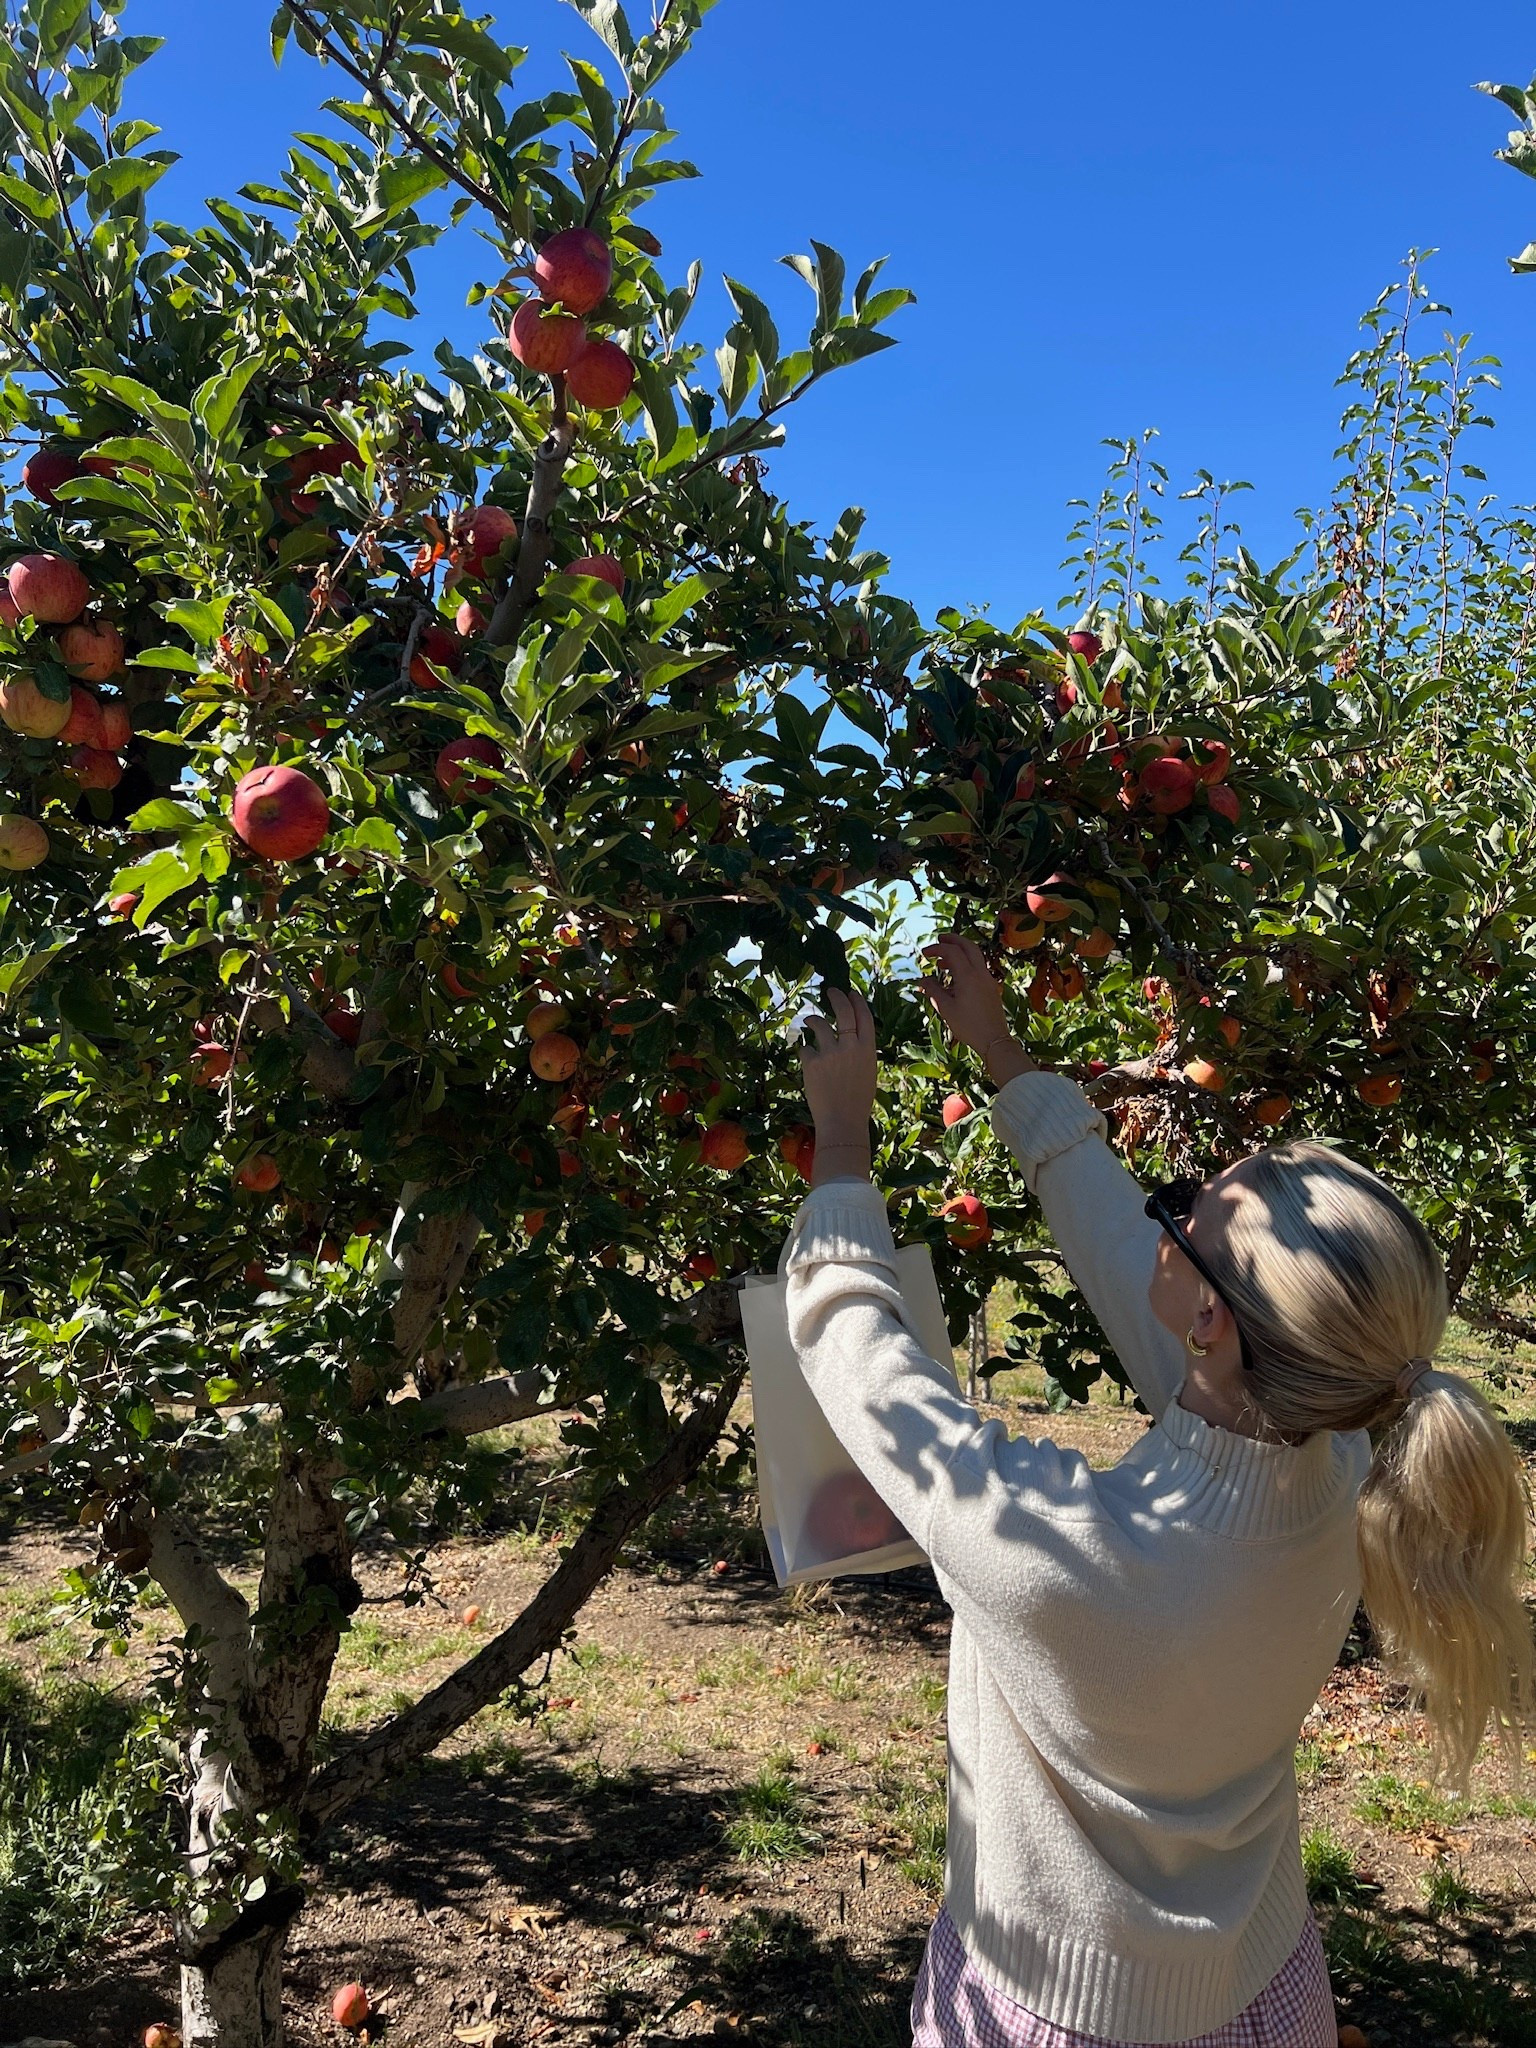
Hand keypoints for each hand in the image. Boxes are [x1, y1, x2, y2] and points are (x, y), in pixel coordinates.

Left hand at [799, 984, 877, 1138]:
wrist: (842, 1121)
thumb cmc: (857, 1101)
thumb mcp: (868, 1072)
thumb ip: (860, 1051)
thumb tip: (850, 1035)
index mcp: (868, 1049)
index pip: (864, 1016)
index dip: (857, 1001)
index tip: (850, 992)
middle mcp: (850, 1046)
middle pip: (843, 1011)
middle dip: (836, 996)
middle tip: (830, 990)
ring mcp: (830, 1053)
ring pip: (818, 1024)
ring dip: (812, 1020)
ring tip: (808, 1022)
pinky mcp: (812, 1062)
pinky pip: (805, 1048)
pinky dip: (806, 1053)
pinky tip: (809, 1064)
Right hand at [919, 933, 1035, 1082]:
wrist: (994, 1039)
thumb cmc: (968, 1026)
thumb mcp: (945, 1009)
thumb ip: (933, 991)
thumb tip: (922, 981)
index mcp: (968, 976)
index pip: (952, 952)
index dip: (937, 949)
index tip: (924, 954)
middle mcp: (980, 973)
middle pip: (968, 946)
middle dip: (953, 940)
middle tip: (939, 939)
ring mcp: (988, 979)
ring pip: (975, 956)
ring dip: (960, 952)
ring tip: (943, 962)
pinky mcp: (991, 987)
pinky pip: (978, 968)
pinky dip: (966, 964)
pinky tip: (955, 978)